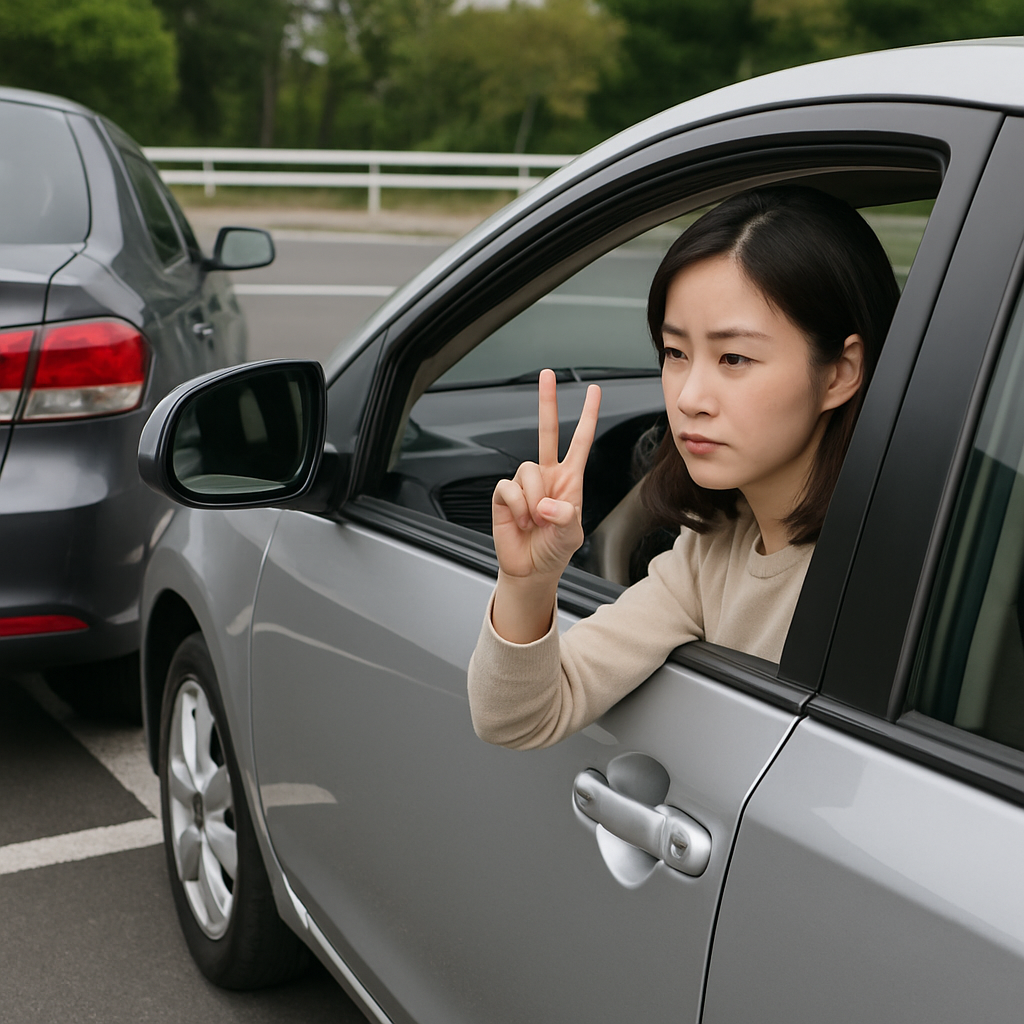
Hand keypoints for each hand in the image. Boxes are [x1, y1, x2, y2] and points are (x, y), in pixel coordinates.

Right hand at [492, 369, 601, 580]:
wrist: (531, 569)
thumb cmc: (554, 550)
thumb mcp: (571, 536)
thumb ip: (564, 518)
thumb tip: (544, 503)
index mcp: (570, 480)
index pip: (579, 441)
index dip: (587, 416)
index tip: (593, 391)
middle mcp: (547, 476)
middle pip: (546, 431)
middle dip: (547, 402)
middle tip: (547, 374)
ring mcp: (525, 484)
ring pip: (528, 470)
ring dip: (533, 499)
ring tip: (534, 521)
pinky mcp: (504, 495)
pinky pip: (509, 488)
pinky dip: (517, 507)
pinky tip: (520, 521)